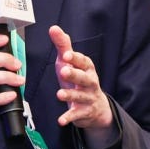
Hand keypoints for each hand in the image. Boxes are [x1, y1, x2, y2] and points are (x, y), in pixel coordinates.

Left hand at [49, 25, 116, 147]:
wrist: (96, 107)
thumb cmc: (79, 80)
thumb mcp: (70, 62)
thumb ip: (63, 46)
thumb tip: (53, 28)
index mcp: (87, 68)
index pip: (84, 62)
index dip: (76, 58)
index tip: (66, 54)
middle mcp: (90, 82)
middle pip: (84, 78)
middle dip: (75, 74)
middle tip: (63, 70)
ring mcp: (88, 98)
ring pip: (80, 96)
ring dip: (70, 95)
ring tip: (59, 94)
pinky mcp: (84, 112)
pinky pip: (77, 114)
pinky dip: (69, 118)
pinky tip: (60, 120)